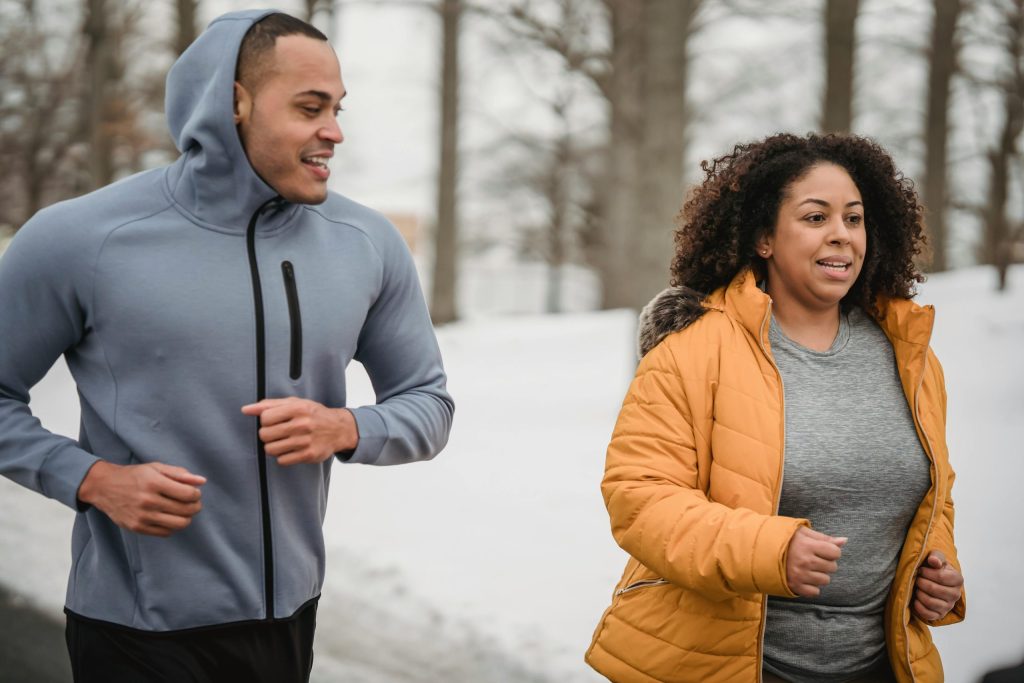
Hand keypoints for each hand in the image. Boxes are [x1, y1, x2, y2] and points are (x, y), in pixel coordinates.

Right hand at [77, 461, 204, 536]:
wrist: (104, 487)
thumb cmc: (134, 475)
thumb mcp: (156, 468)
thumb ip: (180, 474)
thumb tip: (202, 481)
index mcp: (153, 483)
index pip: (188, 494)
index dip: (196, 494)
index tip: (194, 492)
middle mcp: (148, 500)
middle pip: (186, 510)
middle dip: (195, 506)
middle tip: (192, 502)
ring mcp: (142, 516)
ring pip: (179, 524)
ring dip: (187, 518)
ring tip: (183, 511)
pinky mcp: (137, 527)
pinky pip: (166, 532)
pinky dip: (173, 526)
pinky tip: (169, 517)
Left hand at [242, 397, 357, 465]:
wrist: (338, 429)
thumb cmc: (312, 414)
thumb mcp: (294, 403)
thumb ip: (269, 405)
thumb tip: (245, 410)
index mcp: (297, 408)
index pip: (265, 418)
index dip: (265, 421)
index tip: (273, 422)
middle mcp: (302, 424)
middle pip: (265, 435)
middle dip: (267, 435)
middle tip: (277, 433)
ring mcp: (306, 440)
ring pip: (271, 449)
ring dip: (273, 447)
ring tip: (283, 442)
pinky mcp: (309, 455)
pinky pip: (282, 460)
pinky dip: (283, 457)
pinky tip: (291, 450)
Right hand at [785, 527, 846, 597]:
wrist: (761, 551)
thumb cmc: (785, 540)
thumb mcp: (803, 533)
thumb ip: (824, 538)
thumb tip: (844, 541)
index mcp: (807, 545)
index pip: (836, 552)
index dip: (831, 551)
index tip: (821, 549)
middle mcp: (805, 561)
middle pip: (832, 567)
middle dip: (825, 563)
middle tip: (812, 558)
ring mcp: (799, 575)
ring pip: (825, 580)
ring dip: (819, 575)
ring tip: (807, 568)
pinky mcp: (794, 586)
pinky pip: (815, 592)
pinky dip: (812, 586)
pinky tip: (804, 578)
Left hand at [912, 550, 962, 621]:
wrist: (932, 580)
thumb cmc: (934, 567)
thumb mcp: (936, 557)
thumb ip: (936, 556)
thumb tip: (934, 561)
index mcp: (957, 579)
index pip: (940, 577)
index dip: (926, 572)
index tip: (921, 570)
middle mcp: (956, 594)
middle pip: (934, 589)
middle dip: (921, 582)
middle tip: (917, 579)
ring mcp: (948, 606)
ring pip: (930, 602)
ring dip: (919, 593)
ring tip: (917, 588)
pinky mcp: (940, 615)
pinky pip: (928, 614)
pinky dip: (918, 607)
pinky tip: (916, 599)